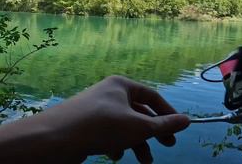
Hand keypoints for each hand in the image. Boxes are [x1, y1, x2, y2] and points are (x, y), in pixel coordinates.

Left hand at [29, 75, 189, 162]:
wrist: (55, 138)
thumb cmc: (101, 126)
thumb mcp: (139, 127)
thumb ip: (164, 125)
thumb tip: (187, 120)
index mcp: (122, 85)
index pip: (152, 97)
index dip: (167, 113)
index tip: (178, 130)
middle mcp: (109, 93)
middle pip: (139, 112)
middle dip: (153, 132)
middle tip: (167, 146)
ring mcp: (96, 109)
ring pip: (124, 126)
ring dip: (136, 143)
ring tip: (144, 162)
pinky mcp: (85, 125)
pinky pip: (108, 133)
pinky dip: (116, 144)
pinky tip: (116, 156)